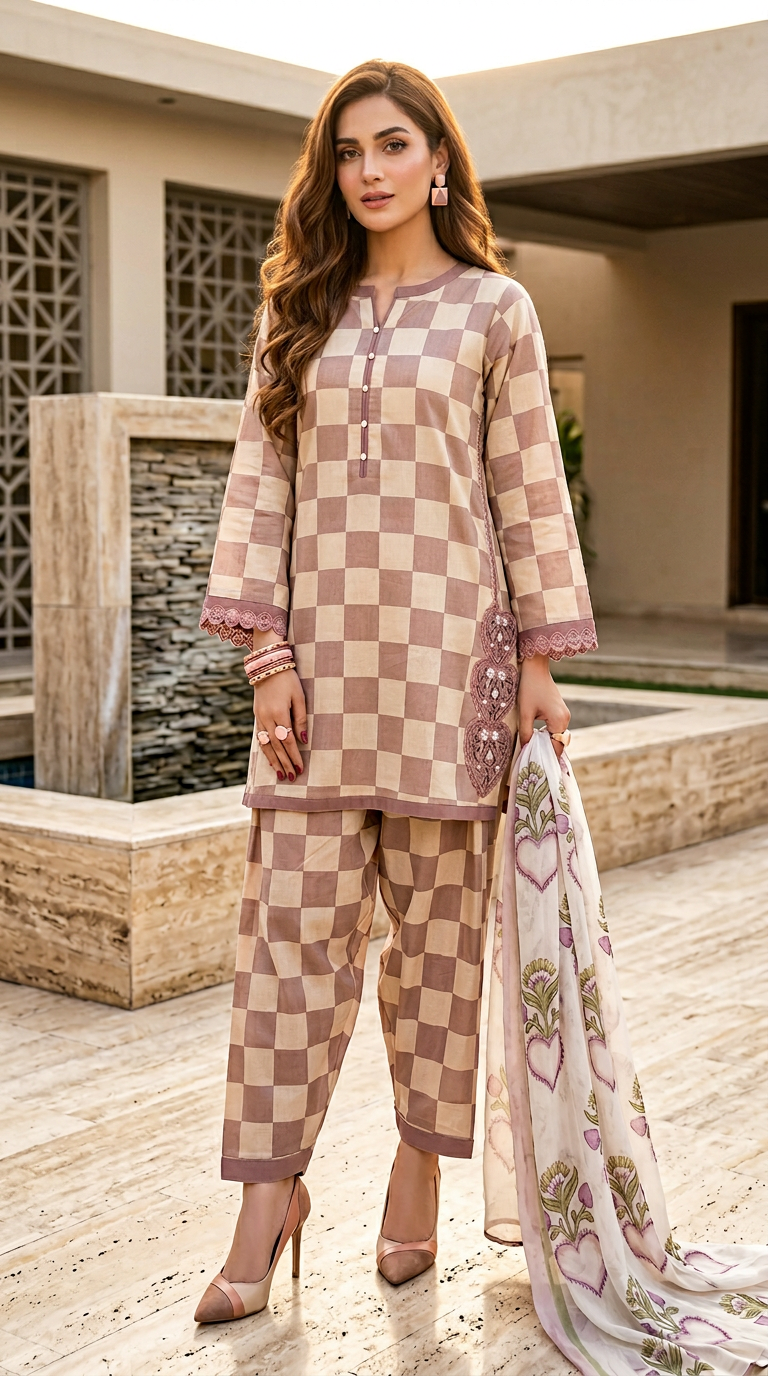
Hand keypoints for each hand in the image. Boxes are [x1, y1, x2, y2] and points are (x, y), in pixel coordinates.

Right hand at [254, 667, 307, 781]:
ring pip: (266, 744)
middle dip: (284, 763)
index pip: (287, 740)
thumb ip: (300, 720)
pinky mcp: (256, 715)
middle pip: (276, 746)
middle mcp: (266, 717)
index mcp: (278, 712)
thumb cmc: (288, 680)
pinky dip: (265, 750)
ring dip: (273, 760)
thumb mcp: (299, 697)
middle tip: (291, 777)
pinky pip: (260, 737)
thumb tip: (303, 741)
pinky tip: (270, 759)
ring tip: (279, 774)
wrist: (267, 665)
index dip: (294, 756)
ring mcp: (259, 717)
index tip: (300, 768)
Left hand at [517, 654, 569, 756]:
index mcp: (559, 721)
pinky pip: (555, 728)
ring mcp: (564, 714)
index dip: (547, 758)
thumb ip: (525, 733)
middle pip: (557, 743)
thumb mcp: (524, 712)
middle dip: (546, 752)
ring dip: (546, 743)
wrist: (535, 668)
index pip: (556, 747)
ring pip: (556, 736)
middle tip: (532, 763)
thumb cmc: (529, 688)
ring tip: (532, 752)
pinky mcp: (559, 710)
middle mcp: (565, 719)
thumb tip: (525, 750)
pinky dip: (547, 735)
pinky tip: (535, 739)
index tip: (537, 768)